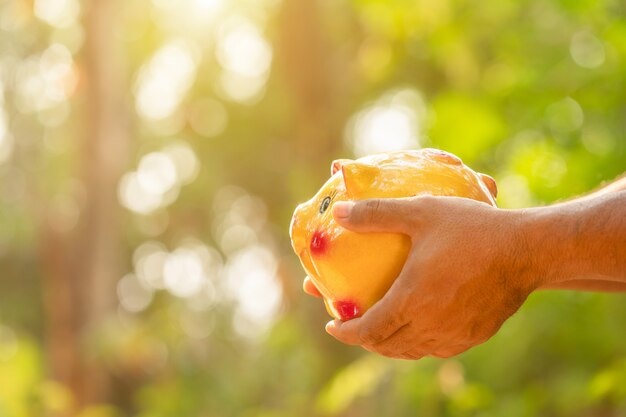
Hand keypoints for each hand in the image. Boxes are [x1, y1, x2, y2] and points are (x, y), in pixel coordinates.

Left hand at [324, 196, 537, 359]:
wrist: (528, 250)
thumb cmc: (472, 229)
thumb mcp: (421, 212)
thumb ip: (377, 213)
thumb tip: (340, 213)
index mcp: (411, 301)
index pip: (368, 331)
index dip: (346, 333)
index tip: (332, 324)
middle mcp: (430, 325)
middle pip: (387, 346)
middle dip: (364, 339)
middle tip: (355, 324)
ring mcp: (454, 335)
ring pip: (412, 350)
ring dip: (390, 343)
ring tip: (382, 327)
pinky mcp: (474, 336)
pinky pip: (437, 347)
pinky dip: (418, 341)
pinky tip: (419, 325)